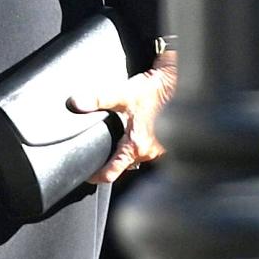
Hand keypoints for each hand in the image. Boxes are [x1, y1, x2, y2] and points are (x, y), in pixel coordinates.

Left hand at [69, 50, 176, 182]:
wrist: (183, 83)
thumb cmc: (157, 89)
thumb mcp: (123, 93)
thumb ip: (98, 98)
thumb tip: (75, 103)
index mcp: (137, 146)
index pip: (111, 172)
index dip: (96, 175)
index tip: (85, 174)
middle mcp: (150, 153)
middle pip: (124, 166)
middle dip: (110, 161)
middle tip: (96, 153)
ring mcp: (160, 150)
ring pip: (136, 158)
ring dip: (125, 152)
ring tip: (112, 142)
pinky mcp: (166, 142)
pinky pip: (147, 150)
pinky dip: (137, 145)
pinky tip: (132, 133)